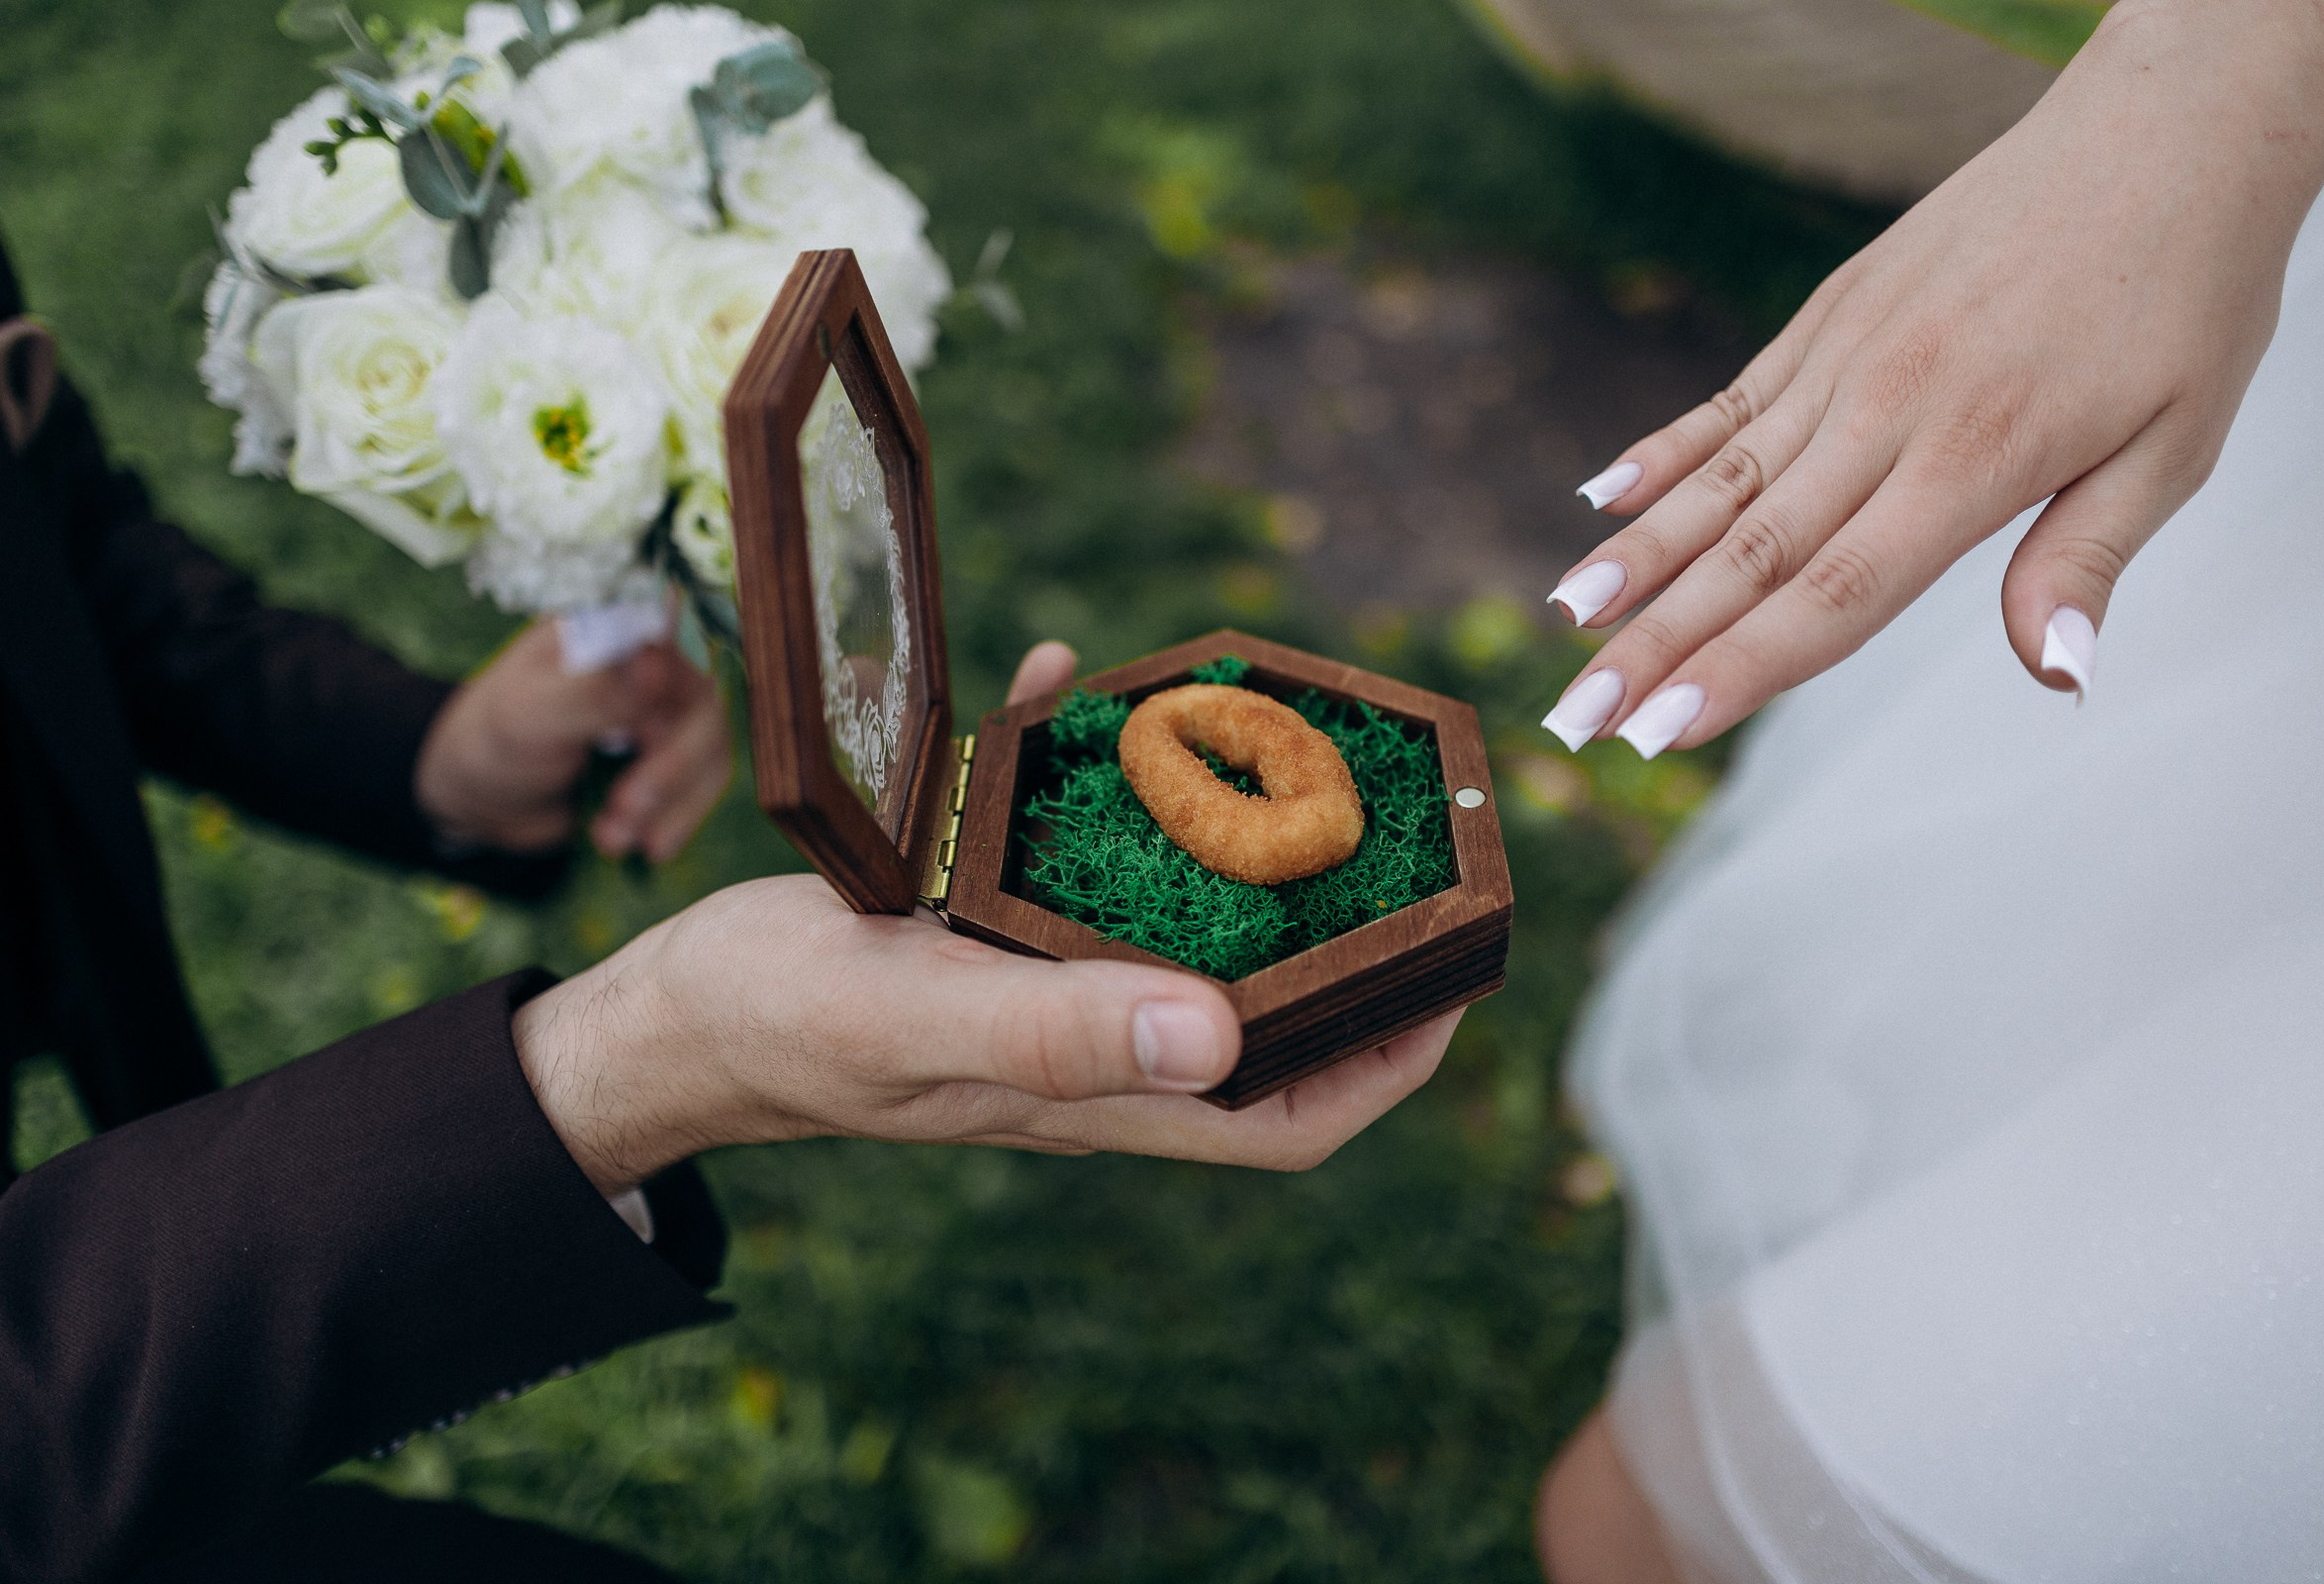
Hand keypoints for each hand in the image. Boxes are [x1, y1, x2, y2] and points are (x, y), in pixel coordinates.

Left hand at [414, 617, 730, 861]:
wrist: (487, 798)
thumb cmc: (494, 738)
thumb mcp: (529, 713)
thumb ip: (593, 692)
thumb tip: (654, 664)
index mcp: (610, 631)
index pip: (669, 640)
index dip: (670, 682)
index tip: (643, 730)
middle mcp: (651, 665)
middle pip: (700, 705)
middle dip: (670, 767)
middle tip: (626, 807)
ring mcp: (667, 714)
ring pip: (710, 752)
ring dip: (671, 804)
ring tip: (613, 839)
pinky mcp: (674, 761)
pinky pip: (703, 787)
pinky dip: (678, 821)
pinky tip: (646, 848)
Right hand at [513, 641, 1454, 1196]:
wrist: (666, 1011)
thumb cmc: (777, 1024)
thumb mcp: (912, 1013)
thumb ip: (1056, 1028)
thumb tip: (1221, 1034)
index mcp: (1092, 1091)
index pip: (1281, 1114)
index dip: (1380, 1062)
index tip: (1446, 981)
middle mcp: (1086, 1043)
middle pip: (1253, 1016)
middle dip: (1335, 945)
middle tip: (1391, 844)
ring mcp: (1036, 985)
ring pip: (1169, 931)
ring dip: (1223, 858)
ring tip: (1264, 753)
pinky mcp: (979, 931)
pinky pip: (1057, 853)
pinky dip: (1077, 776)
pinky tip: (1064, 687)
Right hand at [1541, 0, 2323, 758]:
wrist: (2168, 128)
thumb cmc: (2185, 296)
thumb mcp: (2178, 443)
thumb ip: (2089, 559)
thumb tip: (2057, 676)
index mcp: (1976, 457)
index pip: (1834, 594)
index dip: (1742, 669)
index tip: (1660, 730)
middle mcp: (1889, 410)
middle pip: (1750, 554)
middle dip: (1654, 645)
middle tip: (1575, 718)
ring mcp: (1847, 357)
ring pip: (1721, 482)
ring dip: (1635, 560)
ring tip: (1564, 621)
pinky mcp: (1831, 316)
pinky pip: (1733, 404)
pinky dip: (1662, 455)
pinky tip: (1597, 499)